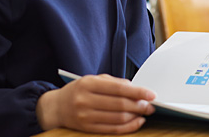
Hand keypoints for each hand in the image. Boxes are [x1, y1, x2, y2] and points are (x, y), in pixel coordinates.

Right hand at [36, 74, 155, 133]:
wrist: (56, 107)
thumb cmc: (78, 91)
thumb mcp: (92, 79)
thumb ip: (113, 82)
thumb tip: (135, 88)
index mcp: (88, 84)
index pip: (118, 88)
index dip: (137, 92)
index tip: (151, 94)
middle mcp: (85, 100)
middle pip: (119, 104)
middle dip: (139, 105)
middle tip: (151, 105)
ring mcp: (85, 116)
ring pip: (117, 118)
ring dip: (135, 116)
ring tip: (144, 112)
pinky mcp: (87, 129)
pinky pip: (112, 130)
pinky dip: (128, 127)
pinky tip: (136, 122)